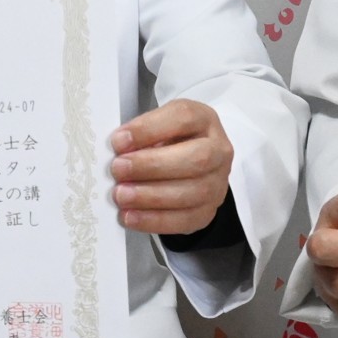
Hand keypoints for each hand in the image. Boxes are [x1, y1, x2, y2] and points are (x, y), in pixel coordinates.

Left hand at [110, 99, 232, 235]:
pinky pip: (185, 219)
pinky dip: (155, 220)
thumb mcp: (157, 125)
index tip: (119, 141)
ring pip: (193, 192)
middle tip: (118, 169)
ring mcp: (218, 183)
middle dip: (152, 165)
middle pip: (196, 158)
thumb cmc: (168, 141)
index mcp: (204, 119)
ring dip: (151, 196)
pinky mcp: (208, 211)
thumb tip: (118, 149)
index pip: (183, 118)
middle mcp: (219, 150)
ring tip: (121, 195)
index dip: (150, 129)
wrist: (187, 167)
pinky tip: (130, 216)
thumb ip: (141, 133)